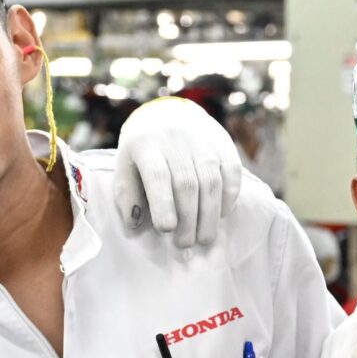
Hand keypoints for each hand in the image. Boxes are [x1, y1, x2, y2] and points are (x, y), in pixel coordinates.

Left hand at [113, 96, 243, 250]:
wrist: (167, 113)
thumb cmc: (142, 152)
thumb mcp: (124, 167)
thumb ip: (128, 195)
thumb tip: (134, 226)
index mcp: (146, 145)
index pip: (157, 175)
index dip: (163, 203)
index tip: (166, 230)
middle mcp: (176, 139)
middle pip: (187, 183)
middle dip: (188, 218)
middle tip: (185, 244)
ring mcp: (202, 139)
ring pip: (211, 180)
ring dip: (209, 214)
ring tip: (204, 238)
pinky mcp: (223, 142)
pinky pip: (232, 171)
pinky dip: (229, 196)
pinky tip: (222, 216)